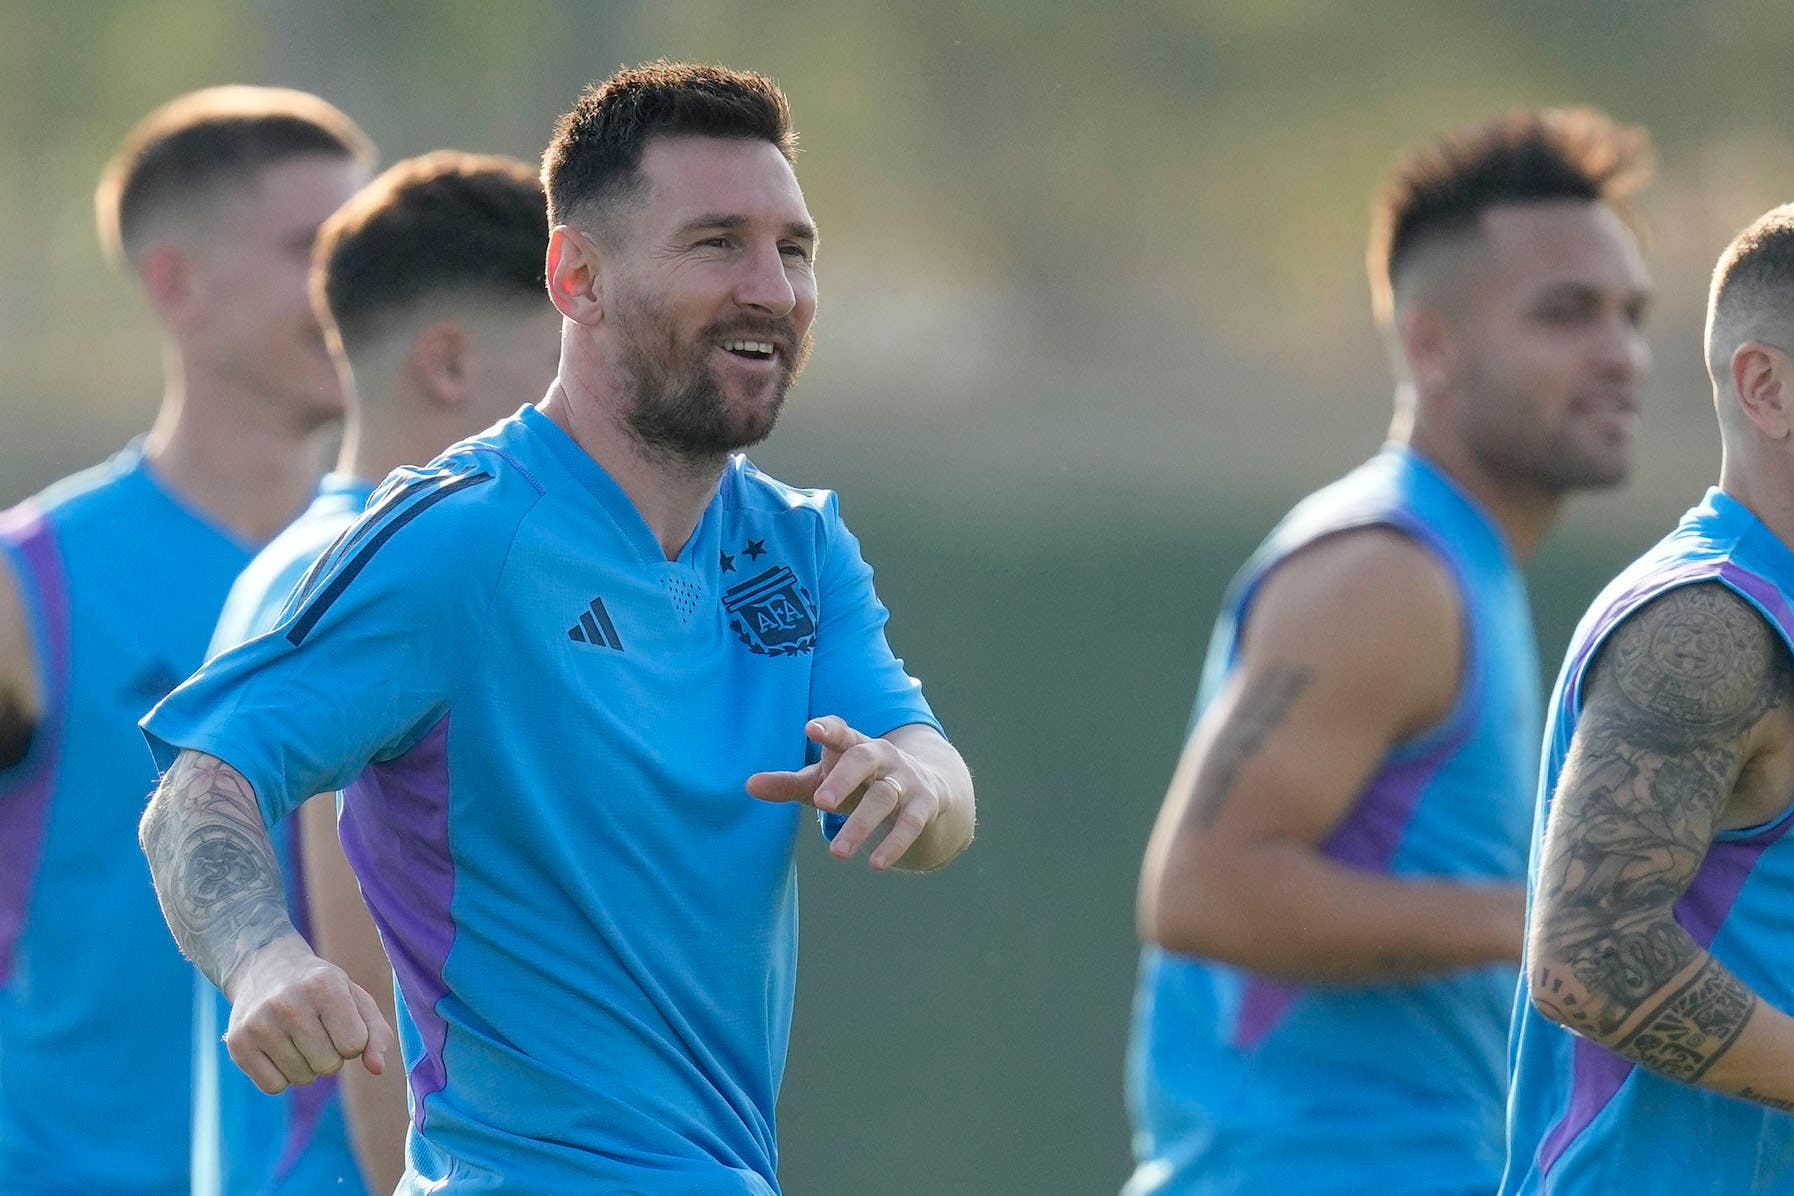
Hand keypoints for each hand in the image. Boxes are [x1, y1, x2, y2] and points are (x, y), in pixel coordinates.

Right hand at [223, 932, 397, 1094]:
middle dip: (330, 1054)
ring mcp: (259, 1024)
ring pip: (302, 1078)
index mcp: (325, 986)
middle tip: (317, 1029)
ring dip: (306, 1065)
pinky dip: (281, 1076)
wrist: (265, 967)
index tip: (340, 1022)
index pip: (354, 1045)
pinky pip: (273, 1087)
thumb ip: (375, 1032)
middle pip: (329, 1065)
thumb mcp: (354, 996)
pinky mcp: (238, 1044)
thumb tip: (378, 1069)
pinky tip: (277, 1049)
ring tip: (296, 1036)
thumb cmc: (320, 988)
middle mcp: (289, 1004)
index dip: (352, 1040)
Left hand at [747, 716, 943, 869]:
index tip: (810, 728)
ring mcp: (906, 778)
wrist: (928, 789)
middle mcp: (882, 756)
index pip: (840, 732)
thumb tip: (748, 785)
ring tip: (837, 854)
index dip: (827, 728)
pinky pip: (911, 823)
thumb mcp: (824, 782)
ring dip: (861, 824)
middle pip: (863, 759)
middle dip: (843, 779)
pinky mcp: (924, 804)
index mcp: (854, 745)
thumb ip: (788, 784)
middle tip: (822, 802)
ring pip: (883, 797)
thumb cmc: (860, 784)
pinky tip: (877, 864)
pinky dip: (895, 843)